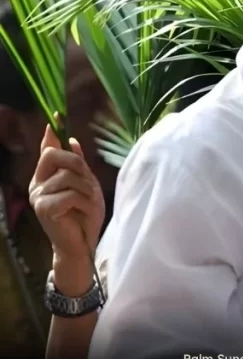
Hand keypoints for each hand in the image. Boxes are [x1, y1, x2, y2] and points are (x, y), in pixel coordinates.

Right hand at [28, 124, 104, 293]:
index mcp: (45, 178)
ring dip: (87, 189)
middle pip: (55, 155)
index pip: (47, 150)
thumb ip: (77, 165)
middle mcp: (37, 184)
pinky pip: (71, 193)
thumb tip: (71, 139)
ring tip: (88, 203)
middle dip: (78, 164)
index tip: (56, 115)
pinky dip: (84, 201)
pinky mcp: (44, 208)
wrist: (81, 244)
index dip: (52, 134)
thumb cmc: (83, 216)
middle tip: (88, 183)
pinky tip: (83, 212)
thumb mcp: (85, 186)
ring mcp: (38, 196)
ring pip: (69, 176)